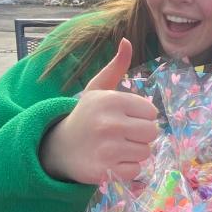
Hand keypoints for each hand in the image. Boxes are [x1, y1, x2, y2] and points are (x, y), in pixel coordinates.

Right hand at [40, 38, 158, 183]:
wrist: (58, 147)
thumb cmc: (85, 115)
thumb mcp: (97, 89)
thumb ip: (116, 67)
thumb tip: (126, 40)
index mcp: (111, 100)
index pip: (151, 112)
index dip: (141, 116)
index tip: (125, 117)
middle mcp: (110, 123)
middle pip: (152, 133)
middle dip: (141, 135)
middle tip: (123, 134)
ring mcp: (107, 149)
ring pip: (145, 152)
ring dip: (135, 152)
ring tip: (117, 147)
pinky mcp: (105, 171)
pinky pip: (136, 170)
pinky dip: (127, 168)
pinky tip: (112, 161)